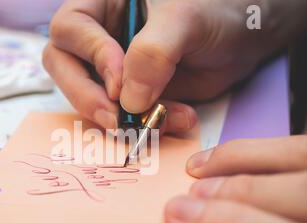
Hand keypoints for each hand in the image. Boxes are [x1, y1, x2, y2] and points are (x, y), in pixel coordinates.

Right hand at [44, 0, 306, 129]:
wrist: (242, 35)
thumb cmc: (214, 10)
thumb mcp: (184, 19)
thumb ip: (153, 53)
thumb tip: (128, 101)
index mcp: (101, 3)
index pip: (70, 28)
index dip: (91, 55)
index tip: (120, 81)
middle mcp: (98, 36)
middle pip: (64, 67)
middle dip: (88, 97)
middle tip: (116, 119)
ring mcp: (111, 69)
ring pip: (92, 98)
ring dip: (121, 118)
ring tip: (157, 122)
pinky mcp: (129, 95)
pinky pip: (122, 116)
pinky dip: (145, 126)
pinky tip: (174, 121)